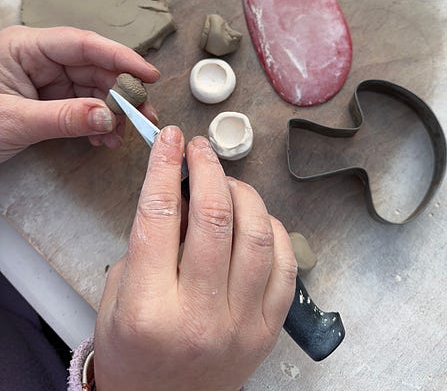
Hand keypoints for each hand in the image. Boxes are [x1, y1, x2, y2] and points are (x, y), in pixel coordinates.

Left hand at [0, 25, 159, 162]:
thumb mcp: (14, 121)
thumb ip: (63, 117)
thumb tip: (108, 116)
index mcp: (26, 47)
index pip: (83, 44)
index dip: (120, 57)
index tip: (148, 75)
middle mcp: (39, 59)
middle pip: (93, 67)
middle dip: (121, 93)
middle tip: (144, 115)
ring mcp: (43, 80)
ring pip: (91, 89)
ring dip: (111, 113)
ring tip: (122, 135)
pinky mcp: (46, 101)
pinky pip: (80, 106)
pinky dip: (94, 123)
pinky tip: (102, 138)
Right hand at [94, 127, 296, 390]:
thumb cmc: (134, 348)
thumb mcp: (119, 294)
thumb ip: (148, 242)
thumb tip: (181, 189)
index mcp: (150, 308)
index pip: (159, 215)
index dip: (165, 166)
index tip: (170, 139)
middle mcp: (200, 315)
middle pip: (215, 217)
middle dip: (208, 169)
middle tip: (200, 149)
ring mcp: (242, 324)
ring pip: (258, 235)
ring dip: (243, 193)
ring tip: (227, 182)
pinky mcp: (269, 330)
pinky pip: (286, 265)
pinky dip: (274, 230)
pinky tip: (256, 219)